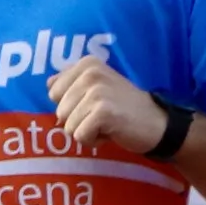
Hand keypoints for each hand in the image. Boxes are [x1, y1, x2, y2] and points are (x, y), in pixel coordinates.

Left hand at [49, 49, 164, 155]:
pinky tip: (111, 131)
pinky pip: (79, 136)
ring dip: (86, 131)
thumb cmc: (123, 108)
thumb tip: (48, 83)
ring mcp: (97, 91)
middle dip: (78, 120)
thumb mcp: (97, 88)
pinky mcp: (102, 111)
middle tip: (103, 116)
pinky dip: (93, 140)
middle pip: (59, 110)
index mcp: (87, 64)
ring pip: (67, 126)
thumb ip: (72, 83)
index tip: (94, 104)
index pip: (53, 92)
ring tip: (108, 123)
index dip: (71, 105)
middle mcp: (90, 73)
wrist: (157, 124)